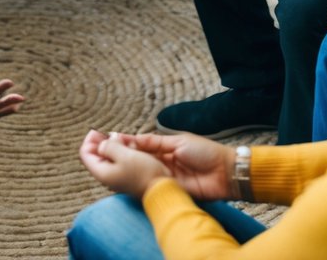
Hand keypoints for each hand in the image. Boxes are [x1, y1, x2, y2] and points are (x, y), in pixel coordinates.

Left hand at [78, 130, 170, 197]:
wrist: (162, 190)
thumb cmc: (143, 173)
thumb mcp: (125, 155)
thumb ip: (109, 147)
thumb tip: (101, 144)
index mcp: (102, 171)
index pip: (85, 153)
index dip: (90, 139)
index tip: (98, 129)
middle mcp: (107, 174)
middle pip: (97, 153)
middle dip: (104, 140)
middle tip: (114, 133)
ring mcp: (118, 175)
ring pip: (110, 155)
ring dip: (116, 144)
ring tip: (125, 138)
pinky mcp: (128, 174)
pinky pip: (121, 158)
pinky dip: (124, 150)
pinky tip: (132, 146)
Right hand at [113, 132, 235, 199]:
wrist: (225, 172)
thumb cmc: (206, 152)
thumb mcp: (178, 142)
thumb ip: (156, 142)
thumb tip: (134, 138)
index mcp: (166, 148)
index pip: (142, 145)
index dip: (126, 142)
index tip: (108, 138)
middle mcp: (163, 163)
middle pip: (138, 158)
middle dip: (121, 154)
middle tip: (100, 149)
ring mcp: (165, 177)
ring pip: (142, 171)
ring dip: (127, 167)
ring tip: (108, 160)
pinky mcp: (169, 189)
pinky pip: (151, 184)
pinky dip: (139, 180)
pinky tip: (125, 176)